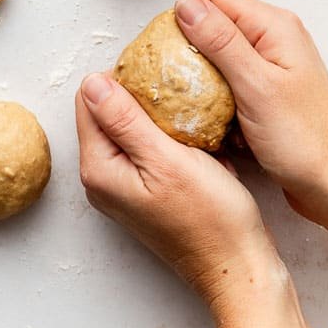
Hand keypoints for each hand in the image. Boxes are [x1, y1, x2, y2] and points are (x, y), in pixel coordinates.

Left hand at [75, 73, 323, 327]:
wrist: (237, 263)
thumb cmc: (209, 216)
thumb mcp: (166, 159)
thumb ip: (126, 120)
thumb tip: (93, 82)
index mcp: (100, 169)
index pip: (90, 102)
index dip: (120, 76)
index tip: (156, 64)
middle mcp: (104, 179)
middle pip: (108, 114)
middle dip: (137, 91)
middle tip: (175, 76)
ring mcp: (127, 187)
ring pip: (131, 128)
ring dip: (155, 110)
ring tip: (187, 96)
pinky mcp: (149, 190)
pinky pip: (149, 146)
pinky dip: (167, 130)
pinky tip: (193, 125)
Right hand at [174, 0, 327, 257]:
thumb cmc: (305, 140)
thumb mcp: (256, 86)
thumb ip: (221, 42)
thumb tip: (186, 3)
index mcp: (273, 26)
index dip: (184, 17)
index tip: (167, 51)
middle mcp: (273, 38)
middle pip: (213, 25)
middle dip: (189, 51)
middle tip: (175, 84)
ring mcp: (270, 65)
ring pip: (217, 58)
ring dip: (201, 81)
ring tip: (196, 108)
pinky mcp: (265, 92)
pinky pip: (227, 84)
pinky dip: (216, 100)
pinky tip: (215, 124)